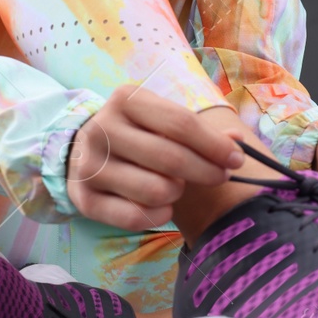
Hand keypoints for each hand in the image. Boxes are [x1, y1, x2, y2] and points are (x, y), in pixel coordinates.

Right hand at [66, 86, 244, 231]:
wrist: (80, 149)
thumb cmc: (135, 132)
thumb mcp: (160, 119)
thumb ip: (198, 130)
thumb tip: (237, 142)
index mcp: (126, 100)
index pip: (181, 123)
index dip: (215, 145)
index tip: (237, 159)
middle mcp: (102, 130)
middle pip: (171, 158)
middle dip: (206, 172)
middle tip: (220, 176)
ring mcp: (90, 166)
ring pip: (155, 190)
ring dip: (178, 193)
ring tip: (179, 186)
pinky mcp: (84, 199)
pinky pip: (135, 217)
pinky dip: (159, 215)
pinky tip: (164, 206)